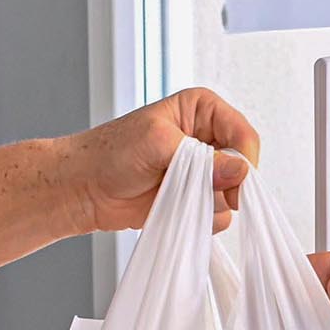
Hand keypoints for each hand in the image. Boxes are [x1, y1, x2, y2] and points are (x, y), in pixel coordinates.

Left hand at [61, 89, 257, 234]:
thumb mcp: (157, 143)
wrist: (84, 188)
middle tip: (200, 191)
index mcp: (203, 111)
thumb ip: (202, 158)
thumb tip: (239, 172)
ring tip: (171, 194)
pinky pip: (216, 215)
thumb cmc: (111, 153)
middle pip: (244, 168)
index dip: (244, 160)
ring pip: (231, 195)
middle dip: (226, 184)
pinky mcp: (193, 199)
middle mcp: (207, 140)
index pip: (243, 135)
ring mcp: (202, 173)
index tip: (234, 181)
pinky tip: (171, 208)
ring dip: (206, 201)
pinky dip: (198, 218)